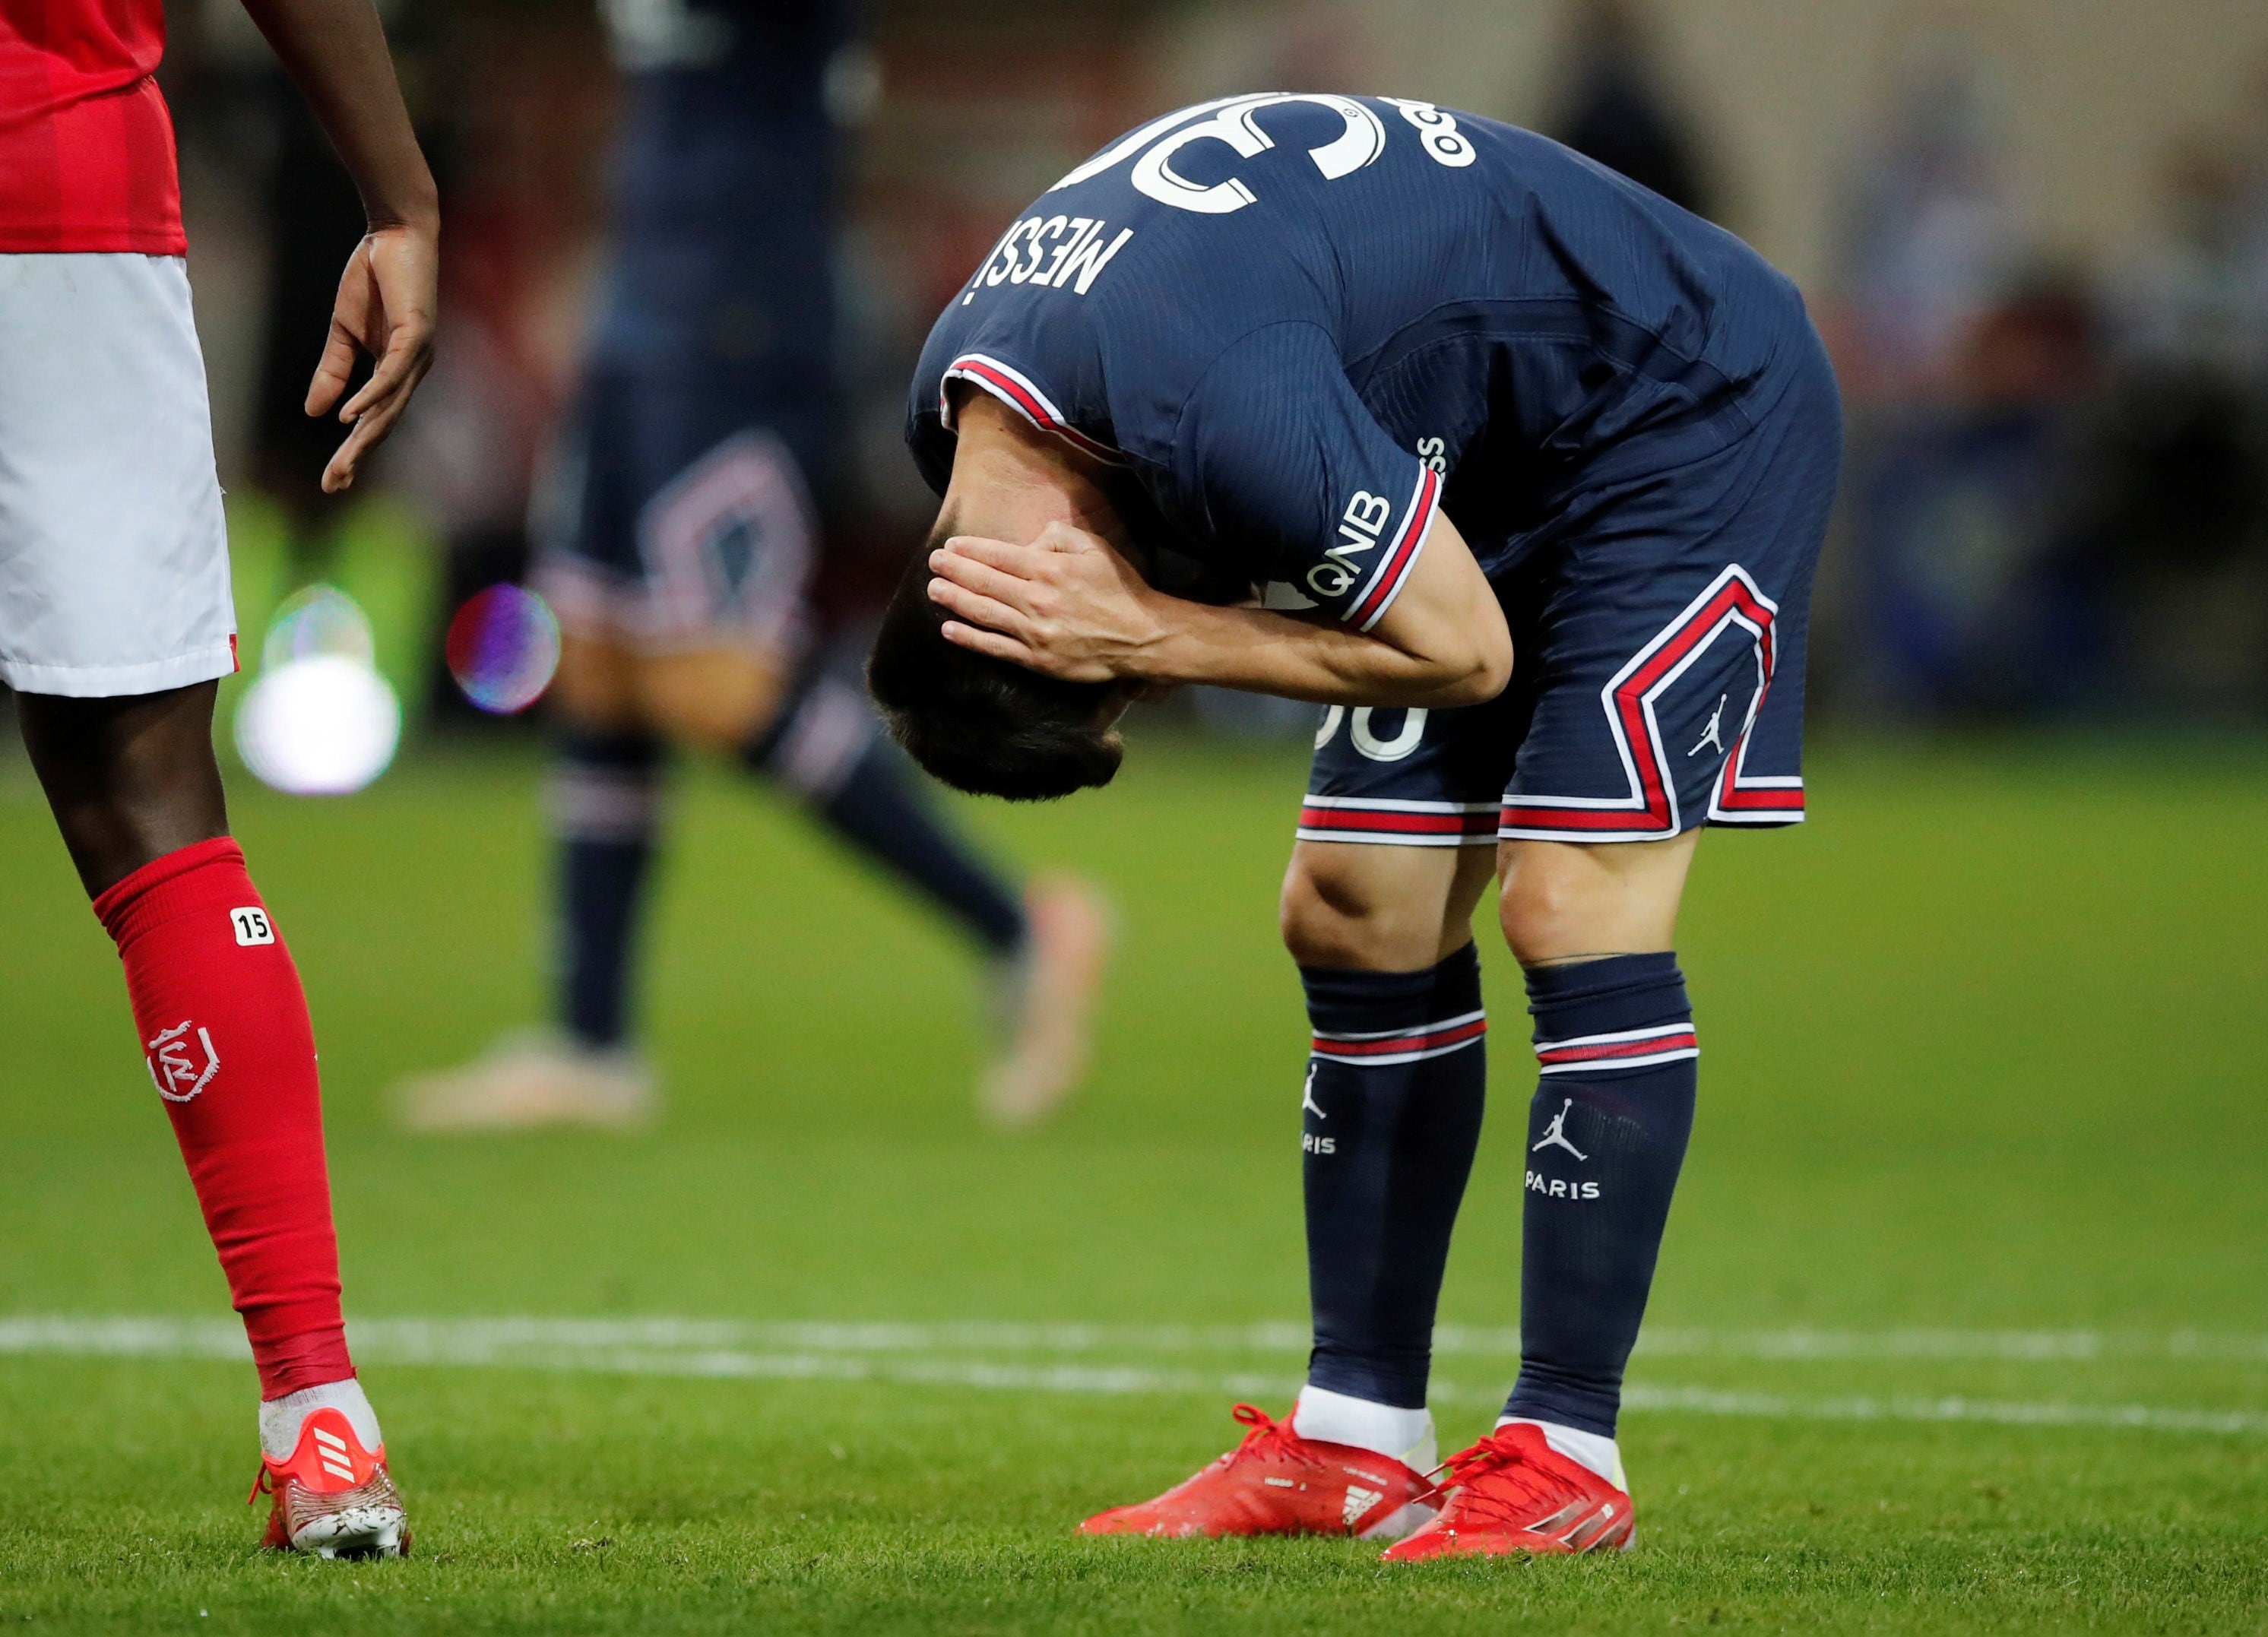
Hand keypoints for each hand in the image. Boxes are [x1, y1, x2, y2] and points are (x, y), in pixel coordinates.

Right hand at [305, 219, 437, 492]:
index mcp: (396, 371)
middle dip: (358, 455)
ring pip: (390, 406)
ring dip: (365, 435)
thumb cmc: (372, 279)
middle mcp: (412, 370)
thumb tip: (315, 412)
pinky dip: (372, 396)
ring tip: (343, 462)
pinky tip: (352, 416)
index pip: (374, 420)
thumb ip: (333, 371)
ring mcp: (419, 354)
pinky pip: (393, 374)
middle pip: (383, 423)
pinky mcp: (417, 333)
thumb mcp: (343, 331)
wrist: (392, 234)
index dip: (354, 449)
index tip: (333, 478)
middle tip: (335, 483)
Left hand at [928, 523, 1170, 682]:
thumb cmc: (1120, 588)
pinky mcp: (1038, 659)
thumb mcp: (1095, 547)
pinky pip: (996, 647)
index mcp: (1049, 569)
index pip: (998, 555)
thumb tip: (1027, 543)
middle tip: (933, 563)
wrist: (1142, 637)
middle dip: (954, 570)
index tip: (951, 546)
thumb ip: (1058, 536)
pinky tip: (949, 629)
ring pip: (984, 613)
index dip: (970, 549)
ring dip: (954, 600)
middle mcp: (1037, 599)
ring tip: (933, 590)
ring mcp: (1035, 632)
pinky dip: (970, 638)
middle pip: (983, 582)